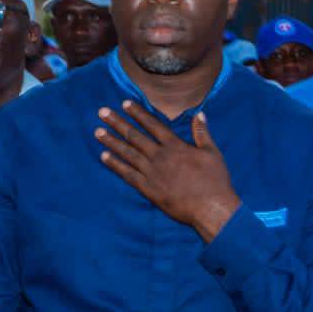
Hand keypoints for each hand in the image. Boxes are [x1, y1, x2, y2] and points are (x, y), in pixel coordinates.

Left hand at [96, 101, 239, 240]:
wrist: (210, 208)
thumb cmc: (215, 180)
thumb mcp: (212, 152)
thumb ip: (202, 133)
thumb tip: (200, 114)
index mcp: (176, 146)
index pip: (152, 125)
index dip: (138, 113)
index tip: (125, 104)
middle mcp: (160, 156)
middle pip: (135, 136)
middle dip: (117, 123)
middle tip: (102, 112)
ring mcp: (152, 172)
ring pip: (127, 153)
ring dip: (111, 141)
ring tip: (97, 132)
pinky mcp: (148, 189)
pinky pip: (127, 174)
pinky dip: (115, 165)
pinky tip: (104, 156)